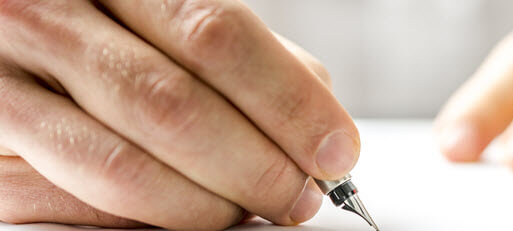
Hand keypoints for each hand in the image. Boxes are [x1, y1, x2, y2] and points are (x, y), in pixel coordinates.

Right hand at [0, 0, 358, 228]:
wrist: (20, 39)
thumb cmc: (108, 31)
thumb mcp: (172, 18)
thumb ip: (247, 60)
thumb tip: (318, 128)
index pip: (214, 36)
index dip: (288, 102)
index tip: (335, 149)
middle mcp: (41, 17)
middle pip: (174, 107)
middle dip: (258, 166)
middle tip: (300, 194)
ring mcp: (2, 89)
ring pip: (127, 169)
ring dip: (210, 204)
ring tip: (250, 208)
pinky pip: (82, 205)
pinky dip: (156, 221)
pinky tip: (191, 214)